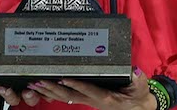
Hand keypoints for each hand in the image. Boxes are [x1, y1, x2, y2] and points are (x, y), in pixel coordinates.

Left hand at [28, 68, 155, 109]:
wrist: (137, 107)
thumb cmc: (138, 96)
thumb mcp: (140, 87)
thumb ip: (138, 79)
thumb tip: (134, 70)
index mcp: (105, 96)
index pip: (88, 89)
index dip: (75, 84)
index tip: (63, 78)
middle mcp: (94, 100)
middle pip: (70, 95)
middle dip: (54, 89)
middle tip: (39, 81)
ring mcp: (89, 100)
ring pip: (66, 97)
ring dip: (50, 91)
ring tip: (36, 84)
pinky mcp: (88, 98)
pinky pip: (69, 96)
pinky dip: (56, 93)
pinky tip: (46, 89)